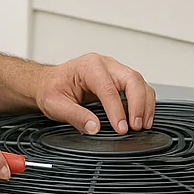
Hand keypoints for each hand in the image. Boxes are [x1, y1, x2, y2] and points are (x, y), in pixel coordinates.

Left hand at [34, 53, 155, 135]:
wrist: (48, 83)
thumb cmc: (51, 89)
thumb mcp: (55, 104)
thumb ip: (75, 116)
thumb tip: (94, 128)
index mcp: (89, 66)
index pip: (109, 88)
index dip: (117, 110)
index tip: (120, 128)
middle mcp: (105, 65)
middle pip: (131, 80)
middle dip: (138, 104)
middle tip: (135, 126)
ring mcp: (114, 71)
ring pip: (139, 83)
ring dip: (145, 104)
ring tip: (142, 125)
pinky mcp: (119, 80)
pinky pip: (138, 89)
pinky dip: (144, 103)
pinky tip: (142, 118)